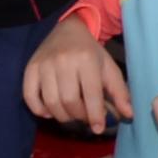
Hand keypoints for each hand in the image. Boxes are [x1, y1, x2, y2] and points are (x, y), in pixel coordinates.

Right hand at [21, 17, 132, 134]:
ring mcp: (44, 64)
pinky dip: (39, 109)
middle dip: (79, 117)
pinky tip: (49, 112)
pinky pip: (29, 95)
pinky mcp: (31, 67)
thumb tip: (128, 115)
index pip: (91, 94)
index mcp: (86, 59)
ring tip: (71, 115)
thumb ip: (120, 92)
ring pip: (50, 102)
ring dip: (62, 116)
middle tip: (85, 118)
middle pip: (69, 101)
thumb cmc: (91, 52)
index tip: (98, 128)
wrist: (67, 29)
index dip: (95, 116)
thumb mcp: (109, 68)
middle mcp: (63, 60)